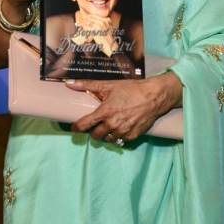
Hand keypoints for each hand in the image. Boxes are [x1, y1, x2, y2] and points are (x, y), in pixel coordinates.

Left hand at [66, 72, 182, 141]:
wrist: (154, 96)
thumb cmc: (131, 89)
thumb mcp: (109, 85)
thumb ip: (88, 84)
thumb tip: (69, 83)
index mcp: (104, 112)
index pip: (84, 125)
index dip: (77, 127)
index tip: (75, 127)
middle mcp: (112, 124)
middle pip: (95, 135)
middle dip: (93, 131)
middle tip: (96, 125)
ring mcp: (123, 131)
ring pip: (108, 139)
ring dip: (106, 134)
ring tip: (109, 126)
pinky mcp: (133, 136)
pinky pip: (121, 140)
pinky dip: (119, 136)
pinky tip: (121, 128)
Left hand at [75, 11, 116, 56]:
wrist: (111, 45)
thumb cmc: (109, 39)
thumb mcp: (109, 29)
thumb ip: (105, 24)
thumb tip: (97, 23)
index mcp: (106, 20)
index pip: (95, 15)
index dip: (89, 16)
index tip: (84, 18)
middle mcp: (103, 22)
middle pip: (90, 18)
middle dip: (83, 20)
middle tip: (79, 22)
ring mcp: (99, 26)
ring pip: (87, 22)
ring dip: (81, 23)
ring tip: (77, 24)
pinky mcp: (95, 30)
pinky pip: (86, 27)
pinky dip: (81, 26)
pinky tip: (78, 27)